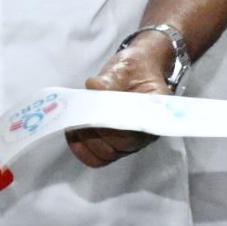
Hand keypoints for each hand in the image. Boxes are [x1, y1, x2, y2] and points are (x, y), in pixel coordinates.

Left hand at [67, 36, 172, 168]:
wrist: (137, 69)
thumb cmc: (134, 68)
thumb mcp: (124, 67)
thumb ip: (109, 79)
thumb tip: (94, 87)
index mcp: (154, 114)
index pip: (131, 132)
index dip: (109, 125)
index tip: (92, 110)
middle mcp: (143, 134)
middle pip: (115, 147)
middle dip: (93, 132)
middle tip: (79, 114)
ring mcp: (128, 141)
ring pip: (104, 155)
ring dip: (85, 140)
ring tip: (74, 122)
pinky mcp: (114, 142)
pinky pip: (98, 157)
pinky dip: (82, 149)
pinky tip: (73, 134)